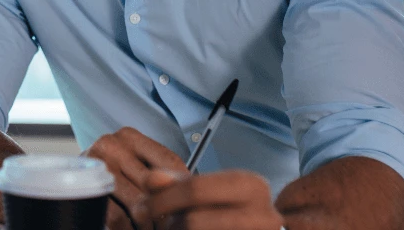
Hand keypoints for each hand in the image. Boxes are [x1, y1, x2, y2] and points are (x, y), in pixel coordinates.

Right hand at [84, 128, 187, 229]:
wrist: (76, 178)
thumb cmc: (115, 174)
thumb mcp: (137, 164)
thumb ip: (162, 172)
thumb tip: (187, 189)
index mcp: (130, 136)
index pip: (169, 161)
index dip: (184, 189)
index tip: (188, 205)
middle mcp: (111, 145)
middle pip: (153, 184)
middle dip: (165, 209)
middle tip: (169, 222)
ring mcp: (96, 167)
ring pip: (137, 204)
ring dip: (148, 223)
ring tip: (151, 226)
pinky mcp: (86, 190)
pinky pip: (117, 217)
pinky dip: (128, 228)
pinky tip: (131, 228)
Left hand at [135, 169, 284, 229]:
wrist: (257, 226)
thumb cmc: (232, 210)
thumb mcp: (208, 191)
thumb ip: (178, 184)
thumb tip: (150, 179)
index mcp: (251, 185)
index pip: (195, 189)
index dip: (162, 199)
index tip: (140, 207)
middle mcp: (262, 214)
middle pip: (194, 221)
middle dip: (167, 223)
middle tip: (153, 223)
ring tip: (176, 228)